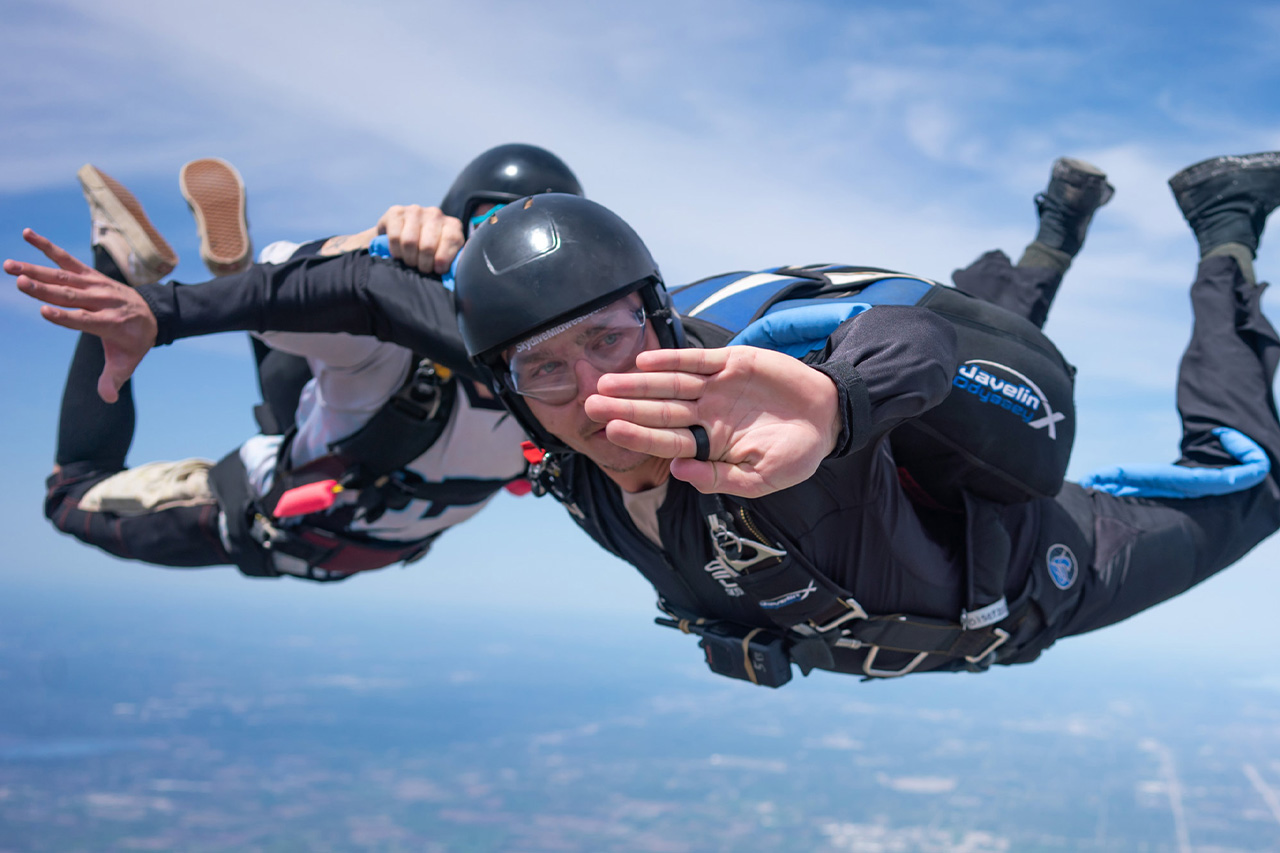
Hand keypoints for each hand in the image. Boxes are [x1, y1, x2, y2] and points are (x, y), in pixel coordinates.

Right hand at [6, 229, 156, 402]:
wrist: (154, 315)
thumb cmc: (134, 343)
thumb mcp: (127, 363)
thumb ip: (114, 380)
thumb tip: (109, 398)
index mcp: (111, 322)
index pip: (85, 320)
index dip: (66, 317)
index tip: (45, 312)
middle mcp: (103, 301)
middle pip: (71, 295)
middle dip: (45, 290)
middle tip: (19, 282)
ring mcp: (96, 285)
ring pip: (64, 277)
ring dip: (36, 270)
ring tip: (9, 266)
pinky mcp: (90, 274)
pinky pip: (66, 259)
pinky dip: (48, 247)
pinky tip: (27, 234)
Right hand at [375, 205, 463, 274]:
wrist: (403, 234)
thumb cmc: (430, 251)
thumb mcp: (446, 255)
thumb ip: (452, 262)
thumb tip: (452, 276)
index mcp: (452, 225)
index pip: (451, 239)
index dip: (443, 259)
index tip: (438, 270)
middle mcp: (435, 214)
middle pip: (428, 245)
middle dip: (424, 264)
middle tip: (422, 268)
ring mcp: (415, 211)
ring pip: (410, 241)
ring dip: (409, 258)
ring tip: (411, 262)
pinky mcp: (396, 212)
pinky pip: (395, 236)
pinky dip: (396, 250)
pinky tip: (399, 253)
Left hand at [585, 346, 841, 497]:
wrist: (829, 416)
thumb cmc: (795, 453)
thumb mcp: (762, 478)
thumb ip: (720, 478)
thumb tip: (678, 472)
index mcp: (711, 444)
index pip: (667, 440)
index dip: (639, 435)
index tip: (611, 430)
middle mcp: (707, 414)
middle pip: (659, 410)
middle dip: (626, 406)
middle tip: (591, 402)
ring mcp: (717, 387)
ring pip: (670, 384)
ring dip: (639, 382)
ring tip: (608, 381)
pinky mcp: (732, 362)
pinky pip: (696, 360)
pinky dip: (672, 360)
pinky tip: (645, 361)